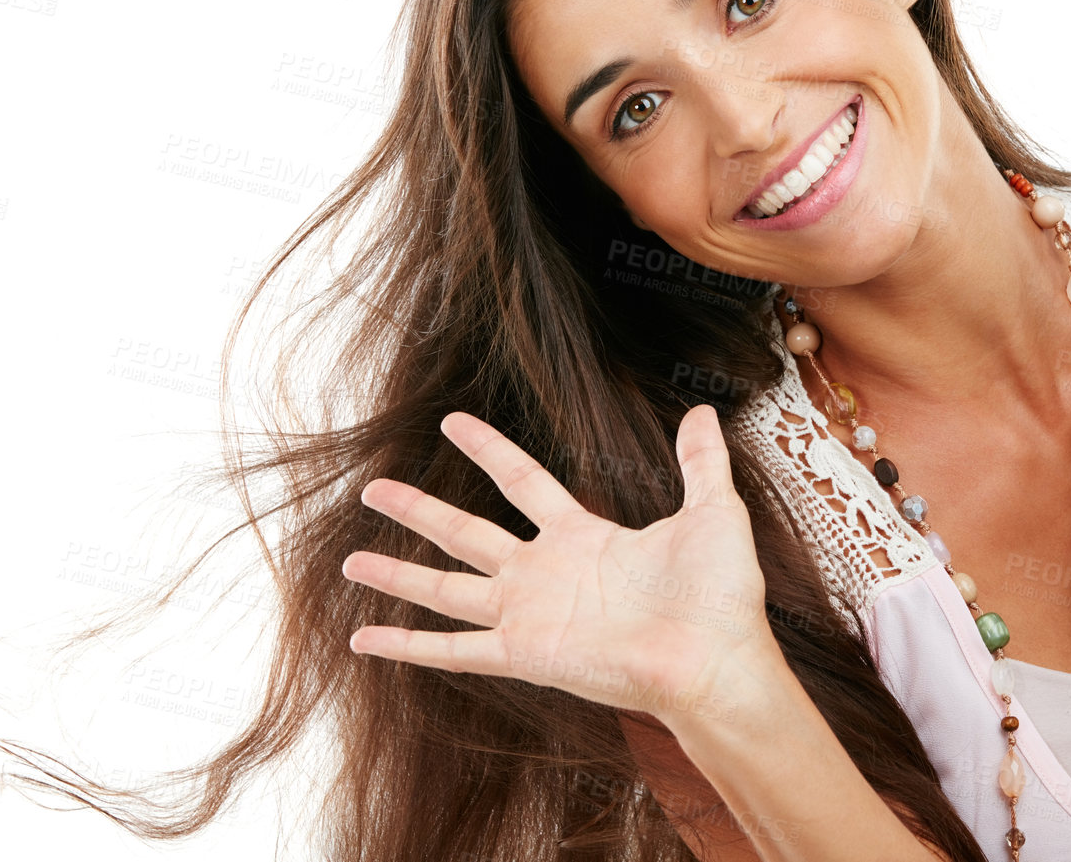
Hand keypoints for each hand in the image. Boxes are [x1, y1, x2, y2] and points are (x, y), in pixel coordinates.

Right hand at [341, 404, 777, 727]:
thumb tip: (701, 412)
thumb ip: (699, 462)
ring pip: (446, 586)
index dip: (489, 451)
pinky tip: (365, 637)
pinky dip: (407, 644)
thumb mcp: (714, 512)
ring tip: (351, 558)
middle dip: (419, 509)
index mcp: (583, 537)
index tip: (453, 422)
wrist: (716, 659)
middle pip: (466, 531)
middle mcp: (546, 574)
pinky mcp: (524, 654)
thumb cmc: (720, 596)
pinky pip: (453, 648)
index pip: (524, 481)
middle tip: (373, 488)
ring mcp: (530, 615)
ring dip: (398, 573)